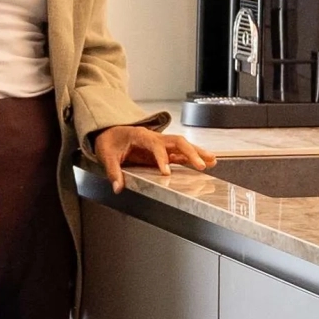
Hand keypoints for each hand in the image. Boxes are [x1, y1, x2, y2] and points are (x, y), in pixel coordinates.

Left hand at [93, 124, 212, 185]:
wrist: (108, 131)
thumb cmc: (109, 141)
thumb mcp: (106, 155)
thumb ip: (113, 171)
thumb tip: (118, 187)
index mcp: (140, 136)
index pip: (155, 145)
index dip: (161, 158)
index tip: (166, 172)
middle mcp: (154, 137)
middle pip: (176, 141)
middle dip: (190, 152)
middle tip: (200, 165)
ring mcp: (160, 143)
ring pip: (182, 145)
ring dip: (197, 152)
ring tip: (213, 161)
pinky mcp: (162, 150)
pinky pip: (180, 152)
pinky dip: (193, 157)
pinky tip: (206, 162)